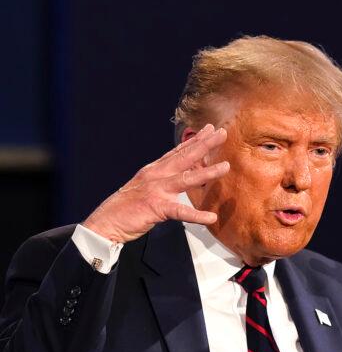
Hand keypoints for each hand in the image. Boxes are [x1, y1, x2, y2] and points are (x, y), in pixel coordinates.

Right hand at [82, 124, 229, 243]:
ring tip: (226, 166)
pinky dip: (196, 215)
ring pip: (185, 179)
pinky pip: (180, 212)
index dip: (195, 140)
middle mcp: (155, 175)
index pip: (178, 151)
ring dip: (207, 172)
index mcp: (154, 170)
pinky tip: (210, 216)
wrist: (106, 222)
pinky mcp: (155, 208)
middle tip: (222, 132)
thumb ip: (164, 178)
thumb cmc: (128, 207)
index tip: (209, 129)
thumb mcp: (147, 186)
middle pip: (184, 157)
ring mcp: (155, 190)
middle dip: (204, 144)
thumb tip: (185, 173)